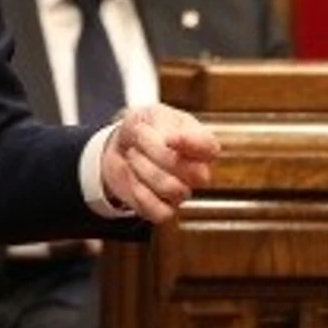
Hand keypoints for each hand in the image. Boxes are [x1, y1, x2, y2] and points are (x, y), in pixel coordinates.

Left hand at [101, 104, 218, 223]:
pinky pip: (160, 212)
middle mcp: (197, 171)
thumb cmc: (142, 128)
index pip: (210, 148)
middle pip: (193, 172)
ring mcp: (182, 192)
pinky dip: (139, 193)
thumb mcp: (151, 115)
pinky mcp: (164, 210)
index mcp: (199, 143)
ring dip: (143, 168)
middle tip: (139, 136)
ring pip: (173, 189)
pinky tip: (132, 176)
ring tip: (132, 154)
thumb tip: (172, 141)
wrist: (118, 147)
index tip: (169, 137)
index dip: (192, 144)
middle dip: (158, 152)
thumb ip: (164, 124)